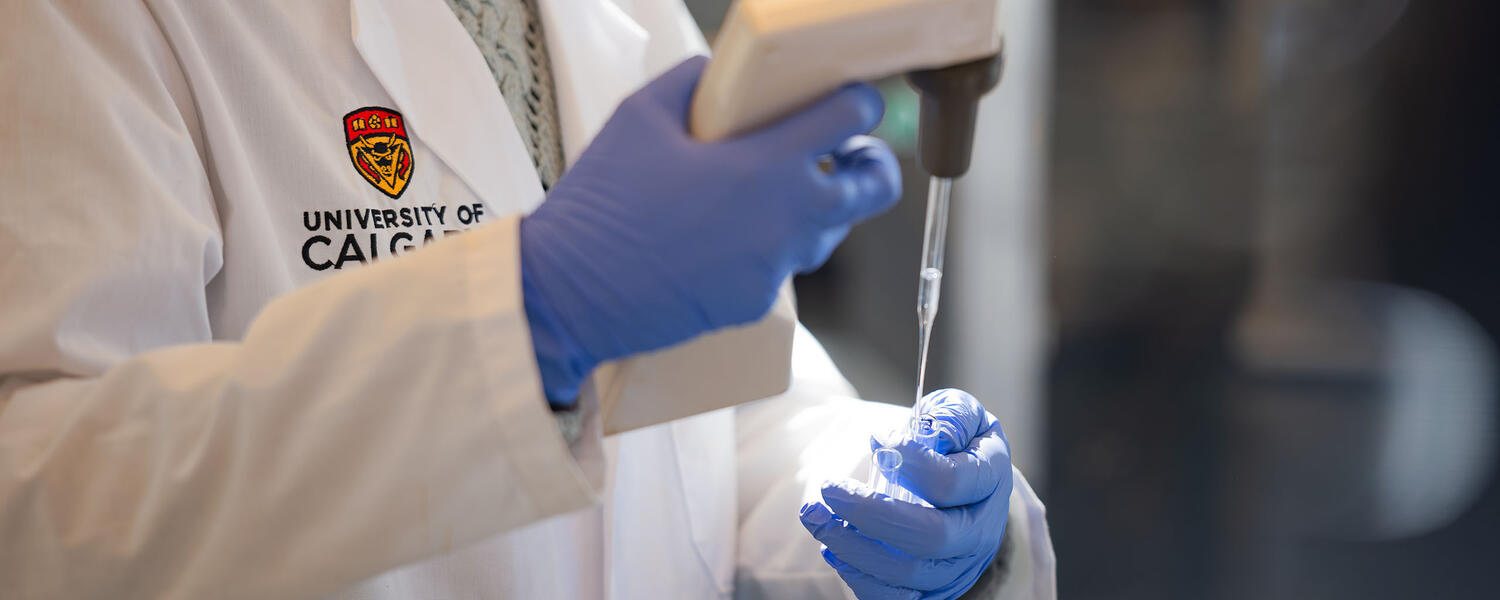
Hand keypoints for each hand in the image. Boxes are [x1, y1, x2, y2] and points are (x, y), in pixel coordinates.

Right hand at [520, 56, 900, 403]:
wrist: (572, 293)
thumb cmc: (603, 200)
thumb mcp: (639, 114)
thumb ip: (696, 80)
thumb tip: (727, 74)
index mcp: (765, 163)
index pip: (851, 119)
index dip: (858, 102)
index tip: (847, 99)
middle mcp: (786, 218)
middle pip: (875, 188)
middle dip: (871, 163)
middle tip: (847, 152)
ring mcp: (775, 266)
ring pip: (831, 231)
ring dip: (820, 206)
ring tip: (775, 191)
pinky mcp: (757, 303)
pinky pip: (783, 266)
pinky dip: (769, 246)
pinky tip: (725, 235)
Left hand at [801, 389, 1012, 599]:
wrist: (967, 489)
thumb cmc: (956, 444)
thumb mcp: (960, 414)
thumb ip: (948, 415)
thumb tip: (913, 436)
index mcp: (991, 480)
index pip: (950, 481)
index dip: (910, 461)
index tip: (877, 439)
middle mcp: (981, 531)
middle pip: (930, 536)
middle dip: (870, 513)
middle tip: (830, 488)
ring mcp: (959, 566)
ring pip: (909, 572)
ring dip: (853, 547)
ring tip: (816, 516)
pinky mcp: (934, 589)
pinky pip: (897, 599)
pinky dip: (859, 579)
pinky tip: (833, 549)